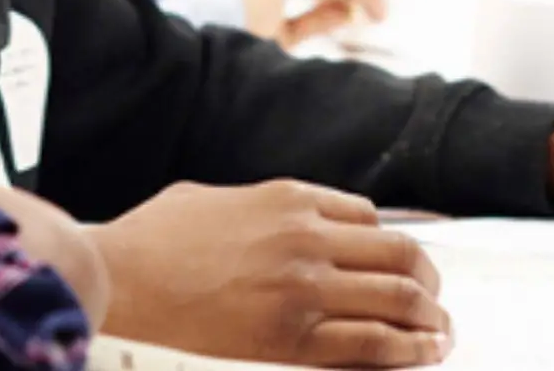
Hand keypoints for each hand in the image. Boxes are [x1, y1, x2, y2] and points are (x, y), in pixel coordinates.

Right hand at [94, 180, 450, 366]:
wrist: (113, 279)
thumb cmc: (148, 243)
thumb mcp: (209, 198)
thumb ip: (255, 205)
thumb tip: (275, 219)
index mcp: (288, 198)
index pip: (370, 219)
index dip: (390, 247)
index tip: (396, 266)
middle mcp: (306, 237)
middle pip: (400, 256)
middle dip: (427, 280)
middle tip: (434, 300)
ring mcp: (303, 288)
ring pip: (399, 298)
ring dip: (429, 318)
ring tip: (440, 333)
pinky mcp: (292, 338)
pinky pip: (372, 344)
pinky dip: (407, 350)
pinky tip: (420, 355)